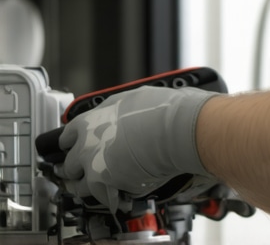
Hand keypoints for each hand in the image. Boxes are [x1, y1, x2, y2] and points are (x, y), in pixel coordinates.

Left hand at [55, 85, 219, 212]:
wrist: (176, 129)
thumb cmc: (160, 110)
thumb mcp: (133, 98)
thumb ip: (116, 110)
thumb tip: (119, 112)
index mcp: (90, 121)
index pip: (67, 136)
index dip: (74, 142)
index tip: (78, 146)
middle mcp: (86, 145)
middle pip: (69, 163)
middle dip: (78, 166)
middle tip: (89, 166)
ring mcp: (95, 167)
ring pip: (78, 186)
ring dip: (88, 186)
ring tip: (99, 185)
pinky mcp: (108, 186)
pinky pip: (101, 198)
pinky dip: (109, 197)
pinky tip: (119, 192)